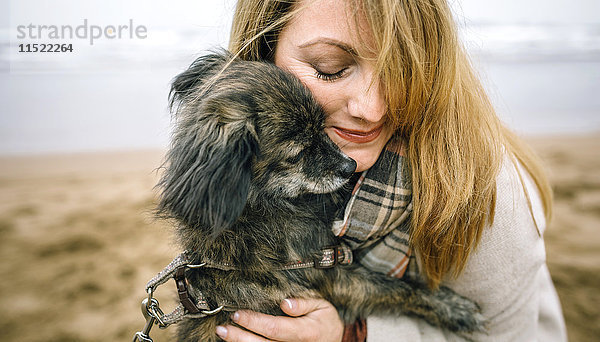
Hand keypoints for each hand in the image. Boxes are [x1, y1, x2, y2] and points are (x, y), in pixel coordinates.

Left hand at [215, 298, 343, 341]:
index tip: (237, 314)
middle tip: (221, 327)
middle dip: (239, 337)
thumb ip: (304, 304)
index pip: (274, 328)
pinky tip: (236, 341)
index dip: (254, 322)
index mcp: (305, 332)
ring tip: (223, 333)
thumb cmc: (325, 321)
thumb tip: (285, 303)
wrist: (335, 340)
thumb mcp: (322, 306)